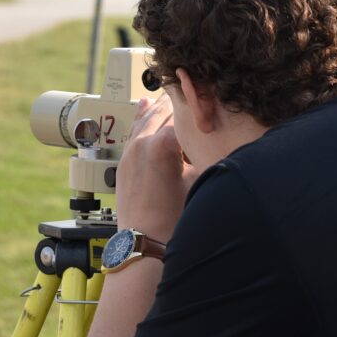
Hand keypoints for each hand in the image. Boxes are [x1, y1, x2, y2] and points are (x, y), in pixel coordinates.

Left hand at [115, 93, 198, 240]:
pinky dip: (141, 116)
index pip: (187, 117)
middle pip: (166, 113)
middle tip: (197, 93)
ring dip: (161, 107)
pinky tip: (145, 105)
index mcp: (163, 143)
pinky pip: (134, 130)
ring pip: (148, 119)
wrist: (145, 243)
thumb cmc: (173, 219)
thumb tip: (212, 140)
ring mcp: (130, 151)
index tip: (213, 107)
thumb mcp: (199, 181)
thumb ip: (202, 154)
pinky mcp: (124, 161)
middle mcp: (144, 142)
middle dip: (181, 107)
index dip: (202, 114)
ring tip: (172, 94)